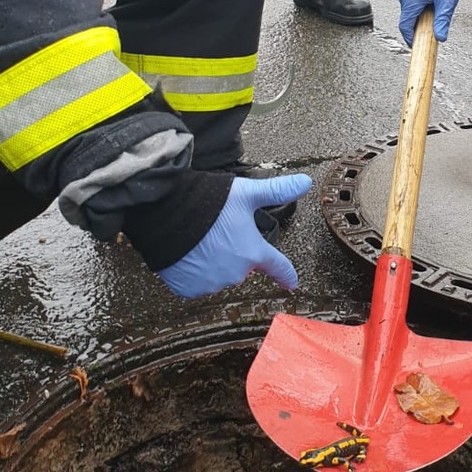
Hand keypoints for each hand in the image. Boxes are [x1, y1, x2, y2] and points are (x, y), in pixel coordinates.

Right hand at [158, 173, 311, 298]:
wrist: (166, 213)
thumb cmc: (208, 203)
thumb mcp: (247, 193)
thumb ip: (277, 190)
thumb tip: (305, 182)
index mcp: (253, 252)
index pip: (278, 267)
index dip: (286, 274)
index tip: (291, 282)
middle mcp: (235, 273)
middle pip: (242, 266)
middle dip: (235, 252)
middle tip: (219, 232)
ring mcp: (210, 283)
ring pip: (219, 275)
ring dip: (214, 263)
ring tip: (202, 241)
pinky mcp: (188, 289)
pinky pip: (196, 283)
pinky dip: (194, 271)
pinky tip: (189, 254)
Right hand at [398, 0, 465, 46]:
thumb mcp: (447, 1)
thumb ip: (442, 21)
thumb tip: (440, 38)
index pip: (405, 25)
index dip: (410, 38)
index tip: (416, 45)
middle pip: (407, 19)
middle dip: (417, 26)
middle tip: (431, 29)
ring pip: (409, 10)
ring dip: (419, 16)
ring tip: (434, 11)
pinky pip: (411, 2)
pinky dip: (419, 7)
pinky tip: (431, 3)